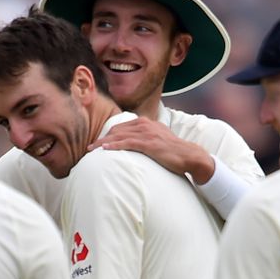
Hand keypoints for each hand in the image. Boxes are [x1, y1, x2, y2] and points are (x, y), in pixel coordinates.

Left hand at [89, 117, 214, 183]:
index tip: (98, 143)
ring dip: (103, 143)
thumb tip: (136, 145)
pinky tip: (104, 149)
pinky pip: (127, 143)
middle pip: (117, 130)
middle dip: (102, 138)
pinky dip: (114, 145)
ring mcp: (147, 134)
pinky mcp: (149, 144)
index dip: (108, 135)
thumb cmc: (174, 151)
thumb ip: (147, 139)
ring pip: (119, 136)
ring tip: (91, 150)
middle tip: (90, 148)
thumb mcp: (159, 140)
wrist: (189, 155)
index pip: (121, 127)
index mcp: (146, 123)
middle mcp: (145, 125)